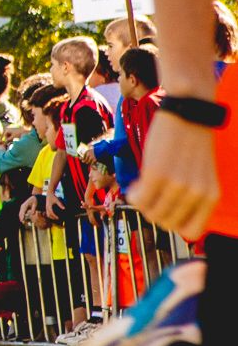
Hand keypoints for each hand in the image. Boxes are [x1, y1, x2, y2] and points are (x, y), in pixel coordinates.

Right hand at [132, 112, 219, 239]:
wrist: (187, 113)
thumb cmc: (192, 143)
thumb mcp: (201, 175)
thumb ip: (191, 196)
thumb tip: (164, 216)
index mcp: (211, 196)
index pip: (191, 231)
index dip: (174, 224)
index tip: (167, 210)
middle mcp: (196, 194)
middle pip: (166, 223)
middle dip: (154, 211)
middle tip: (151, 196)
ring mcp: (177, 185)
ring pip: (151, 213)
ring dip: (142, 202)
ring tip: (143, 187)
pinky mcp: (157, 174)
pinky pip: (138, 199)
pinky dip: (133, 194)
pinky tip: (137, 183)